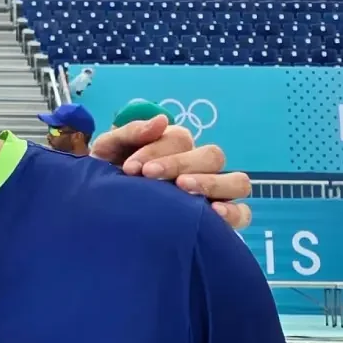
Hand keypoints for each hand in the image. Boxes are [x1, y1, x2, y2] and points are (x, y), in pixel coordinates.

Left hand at [88, 117, 252, 229]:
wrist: (100, 217)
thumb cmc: (107, 180)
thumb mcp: (107, 153)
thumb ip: (129, 133)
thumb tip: (161, 120)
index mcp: (175, 147)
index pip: (180, 138)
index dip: (156, 149)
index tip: (130, 168)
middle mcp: (200, 168)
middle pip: (211, 155)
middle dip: (180, 163)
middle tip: (150, 176)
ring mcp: (214, 194)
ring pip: (236, 181)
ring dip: (212, 183)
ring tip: (182, 189)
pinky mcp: (220, 222)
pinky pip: (242, 213)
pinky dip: (233, 212)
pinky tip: (212, 214)